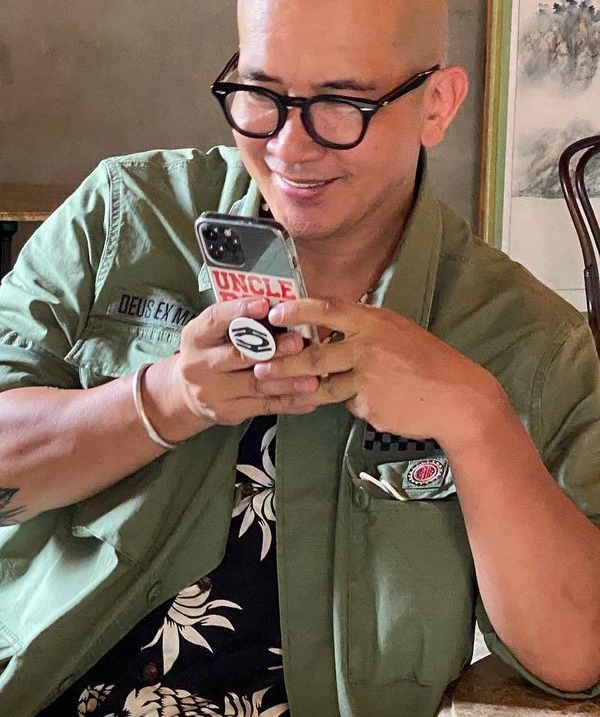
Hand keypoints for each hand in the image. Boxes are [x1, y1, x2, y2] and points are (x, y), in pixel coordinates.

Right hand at [144, 297, 321, 439]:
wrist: (186, 394)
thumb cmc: (210, 354)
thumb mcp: (213, 334)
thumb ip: (239, 323)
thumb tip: (281, 308)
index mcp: (196, 337)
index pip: (215, 319)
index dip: (240, 310)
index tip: (265, 304)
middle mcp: (198, 364)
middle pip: (239, 355)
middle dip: (272, 348)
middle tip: (298, 343)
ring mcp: (211, 392)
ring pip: (256, 384)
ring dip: (288, 381)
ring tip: (312, 376)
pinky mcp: (226, 412)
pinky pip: (263, 407)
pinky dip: (289, 402)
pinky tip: (309, 397)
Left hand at [257, 298, 504, 444]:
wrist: (459, 399)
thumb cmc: (425, 360)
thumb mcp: (395, 330)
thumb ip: (361, 326)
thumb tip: (323, 322)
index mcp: (373, 323)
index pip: (328, 310)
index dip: (298, 310)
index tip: (274, 313)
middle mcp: (367, 348)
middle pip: (314, 356)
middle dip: (282, 362)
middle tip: (257, 365)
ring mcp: (367, 380)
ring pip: (323, 386)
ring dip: (296, 387)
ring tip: (271, 385)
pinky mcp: (369, 407)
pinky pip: (347, 403)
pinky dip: (349, 402)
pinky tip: (367, 400)